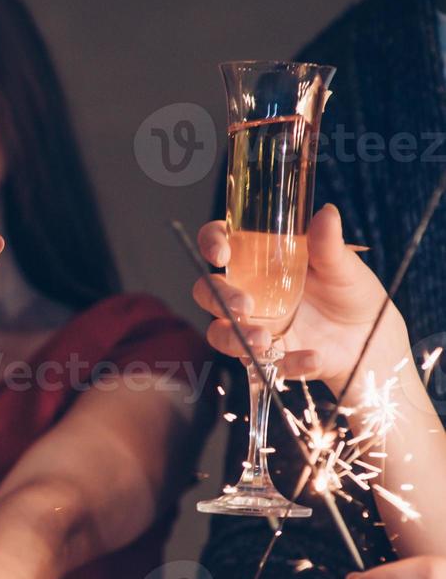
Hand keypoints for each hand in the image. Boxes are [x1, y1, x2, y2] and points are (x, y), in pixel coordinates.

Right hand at [192, 205, 407, 394]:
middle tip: (244, 306)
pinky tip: (312, 357)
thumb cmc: (351, 293)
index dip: (211, 242)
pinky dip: (287, 363)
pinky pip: (260, 364)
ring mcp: (254, 325)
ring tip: (263, 340)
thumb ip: (328, 244)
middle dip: (218, 298)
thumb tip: (326, 213)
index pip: (220, 242)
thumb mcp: (343, 266)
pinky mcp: (267, 356)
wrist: (370, 338)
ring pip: (220, 333)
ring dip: (234, 338)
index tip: (220, 252)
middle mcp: (248, 292)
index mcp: (259, 260)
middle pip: (208, 291)